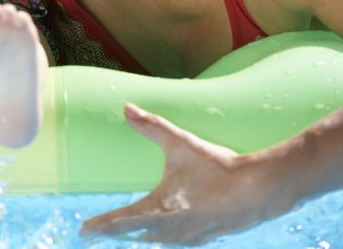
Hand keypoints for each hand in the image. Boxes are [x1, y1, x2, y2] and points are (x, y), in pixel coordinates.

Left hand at [80, 104, 292, 244]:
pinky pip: (176, 244)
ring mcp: (188, 238)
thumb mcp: (181, 144)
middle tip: (95, 234)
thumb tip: (127, 108)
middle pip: (133, 236)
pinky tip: (163, 236)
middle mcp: (169, 229)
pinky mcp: (204, 239)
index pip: (118, 222)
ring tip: (125, 234)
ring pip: (155, 242)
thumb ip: (152, 127)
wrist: (259, 190)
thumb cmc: (217, 167)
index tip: (82, 232)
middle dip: (113, 235)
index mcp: (158, 209)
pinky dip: (163, 240)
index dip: (98, 228)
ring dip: (138, 237)